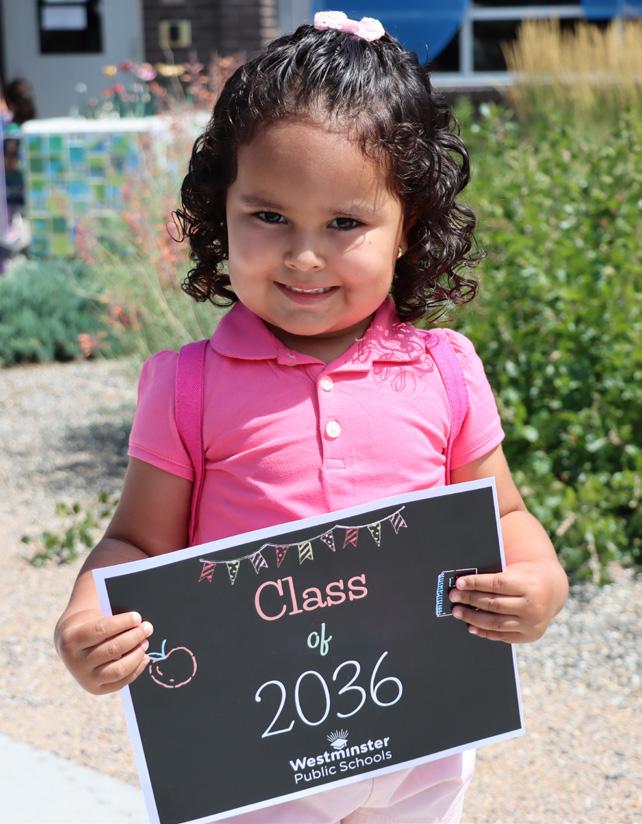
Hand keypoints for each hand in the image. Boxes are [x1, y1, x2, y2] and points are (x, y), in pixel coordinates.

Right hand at [55, 609, 153, 693]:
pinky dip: (136, 670)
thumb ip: (112, 617)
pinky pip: (121, 682)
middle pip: (112, 650)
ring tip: (145, 642)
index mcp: (71, 639)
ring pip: (119, 669)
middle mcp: (75, 662)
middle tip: (147, 628)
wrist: (71, 643)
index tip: (137, 617)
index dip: (122, 623)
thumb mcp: (93, 615)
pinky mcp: (96, 689)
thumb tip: (138, 621)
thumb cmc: (89, 623)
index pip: (101, 630)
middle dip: (134, 637)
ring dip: (137, 655)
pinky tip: (144, 657)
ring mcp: (85, 678)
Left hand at [448, 561, 565, 642]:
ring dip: (473, 618)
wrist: (554, 590)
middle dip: (470, 600)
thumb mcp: (517, 571)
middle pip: (494, 604)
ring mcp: (531, 624)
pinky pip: (502, 636)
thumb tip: (465, 583)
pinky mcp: (528, 636)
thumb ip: (496, 577)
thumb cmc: (527, 576)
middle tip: (453, 597)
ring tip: (458, 611)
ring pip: (496, 623)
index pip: (497, 584)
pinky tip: (471, 626)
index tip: (459, 583)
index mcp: (530, 586)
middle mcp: (532, 607)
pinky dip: (484, 632)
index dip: (476, 583)